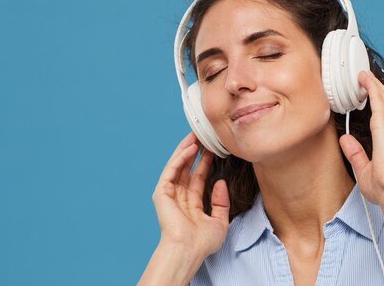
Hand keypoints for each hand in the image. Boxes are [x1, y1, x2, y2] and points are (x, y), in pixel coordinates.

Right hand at [152, 132, 229, 256]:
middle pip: (187, 168)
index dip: (205, 162)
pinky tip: (190, 148)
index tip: (213, 148)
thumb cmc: (202, 242)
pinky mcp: (161, 192)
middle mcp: (179, 197)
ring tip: (196, 135)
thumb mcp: (220, 221)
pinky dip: (180, 158)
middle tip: (204, 135)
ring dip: (186, 149)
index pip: (198, 177)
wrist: (188, 250)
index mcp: (191, 204)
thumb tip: (220, 182)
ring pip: (178, 165)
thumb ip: (221, 202)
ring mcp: (169, 194)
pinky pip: (171, 170)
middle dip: (195, 151)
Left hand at [339, 70, 383, 205]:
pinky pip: (377, 99)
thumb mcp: (363, 169)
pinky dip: (371, 86)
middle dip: (377, 89)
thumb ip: (355, 153)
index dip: (378, 103)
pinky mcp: (383, 125)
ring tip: (363, 74)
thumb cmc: (383, 187)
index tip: (369, 95)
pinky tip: (363, 78)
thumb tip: (345, 139)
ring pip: (383, 97)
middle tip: (366, 78)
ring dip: (374, 84)